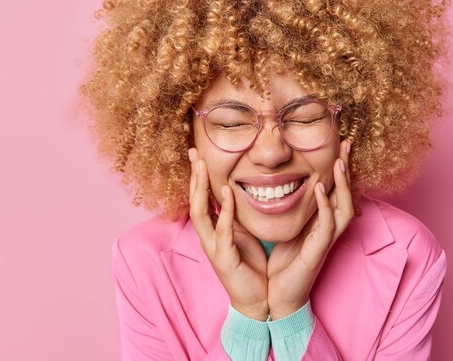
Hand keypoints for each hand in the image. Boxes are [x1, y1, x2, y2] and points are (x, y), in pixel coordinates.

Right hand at [188, 148, 268, 319]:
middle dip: (194, 176)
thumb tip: (240, 192)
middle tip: (194, 152)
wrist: (258, 299)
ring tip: (202, 167)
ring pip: (200, 213)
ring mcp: (214, 247)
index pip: (201, 198)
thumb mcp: (244, 233)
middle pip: (194, 201)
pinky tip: (227, 192)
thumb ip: (237, 215)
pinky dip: (224, 210)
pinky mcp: (224, 257)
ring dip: (200, 188)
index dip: (198, 176)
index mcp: (213, 230)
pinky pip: (222, 230)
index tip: (198, 153)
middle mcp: (209, 236)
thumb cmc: (251, 266)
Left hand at [266, 140, 353, 319]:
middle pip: (347, 195)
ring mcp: (325, 241)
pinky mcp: (317, 252)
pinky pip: (328, 226)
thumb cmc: (280, 262)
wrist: (275, 295)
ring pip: (344, 209)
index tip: (337, 144)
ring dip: (343, 185)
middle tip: (345, 144)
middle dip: (347, 170)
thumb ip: (287, 207)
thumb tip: (277, 181)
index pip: (335, 191)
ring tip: (338, 163)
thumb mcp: (284, 227)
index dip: (339, 169)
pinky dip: (325, 206)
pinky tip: (319, 188)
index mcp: (320, 223)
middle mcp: (327, 230)